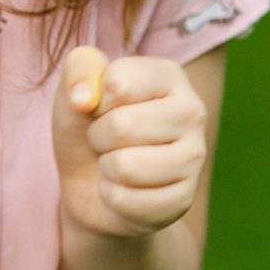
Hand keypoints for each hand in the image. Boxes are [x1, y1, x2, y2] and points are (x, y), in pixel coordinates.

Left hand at [50, 46, 207, 238]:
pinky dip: (112, 197)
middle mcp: (192, 111)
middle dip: (98, 137)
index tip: (101, 107)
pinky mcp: (184, 198)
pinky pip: (127, 201)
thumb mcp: (75, 88)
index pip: (117, 83)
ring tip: (115, 161)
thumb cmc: (87, 125)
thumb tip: (84, 99)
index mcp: (169, 75)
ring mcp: (194, 157)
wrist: (89, 180)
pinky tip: (124, 188)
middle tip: (106, 139)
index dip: (93, 100)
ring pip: (125, 167)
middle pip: (121, 126)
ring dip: (106, 168)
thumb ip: (78, 68)